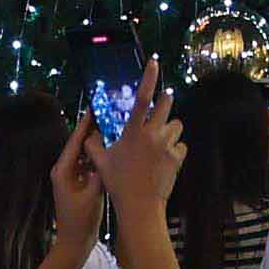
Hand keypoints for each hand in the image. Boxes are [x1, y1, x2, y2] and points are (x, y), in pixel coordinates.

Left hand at [52, 118, 110, 238]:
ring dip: (96, 143)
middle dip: (91, 129)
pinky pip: (87, 165)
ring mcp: (70, 178)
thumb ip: (99, 172)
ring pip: (84, 154)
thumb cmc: (81, 221)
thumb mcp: (92, 195)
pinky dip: (97, 157)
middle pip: (79, 145)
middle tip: (106, 113)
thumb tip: (106, 152)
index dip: (84, 124)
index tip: (93, 107)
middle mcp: (64, 170)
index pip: (75, 141)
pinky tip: (110, 150)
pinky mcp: (78, 184)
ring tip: (111, 127)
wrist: (74, 243)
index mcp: (62, 170)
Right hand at [106, 76, 184, 225]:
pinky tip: (165, 160)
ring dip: (170, 129)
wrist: (140, 206)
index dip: (148, 78)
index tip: (154, 62)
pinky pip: (181, 145)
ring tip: (159, 143)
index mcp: (133, 132)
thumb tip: (87, 133)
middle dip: (165, 101)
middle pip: (167, 104)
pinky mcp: (178, 157)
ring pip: (176, 125)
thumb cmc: (118, 183)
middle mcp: (153, 135)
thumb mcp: (101, 162)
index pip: (142, 98)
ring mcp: (167, 146)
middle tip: (161, 106)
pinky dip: (175, 149)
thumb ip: (93, 144)